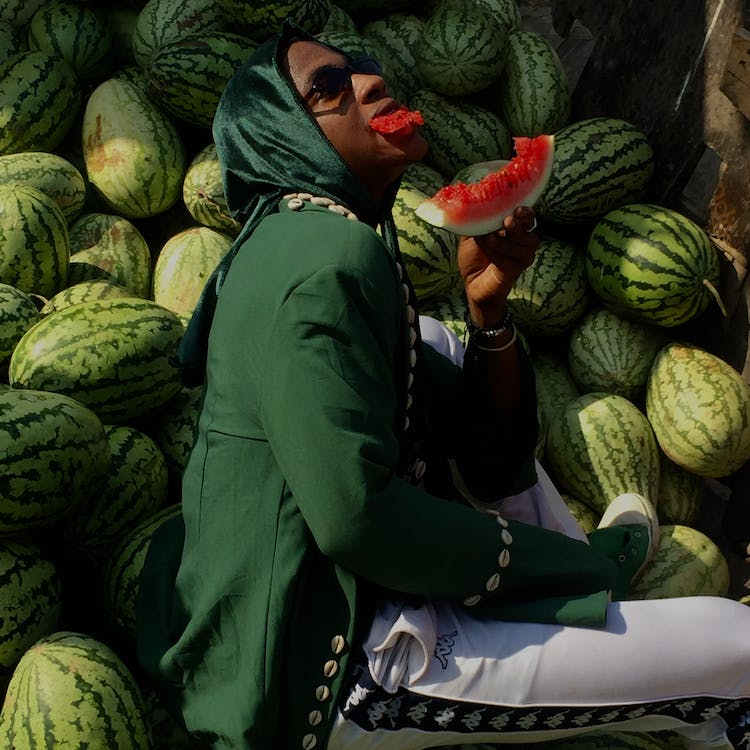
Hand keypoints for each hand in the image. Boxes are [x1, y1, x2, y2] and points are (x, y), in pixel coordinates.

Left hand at [458, 206, 539, 325]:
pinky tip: (487, 251)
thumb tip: (471, 201)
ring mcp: (523, 254)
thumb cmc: (474, 256)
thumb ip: (475, 218)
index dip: (525, 211)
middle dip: (519, 222)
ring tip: (488, 238)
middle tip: (507, 221)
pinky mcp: (517, 268)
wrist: (472, 283)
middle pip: (529, 226)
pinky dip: (498, 252)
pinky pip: (512, 257)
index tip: (517, 208)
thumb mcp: (472, 233)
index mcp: (514, 227)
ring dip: (503, 240)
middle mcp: (523, 239)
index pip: (526, 215)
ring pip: (522, 241)